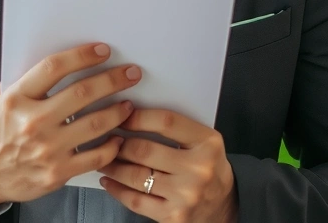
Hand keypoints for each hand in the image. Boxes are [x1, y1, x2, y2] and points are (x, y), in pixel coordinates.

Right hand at [0, 42, 142, 211]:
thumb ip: (22, 81)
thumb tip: (57, 62)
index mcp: (17, 98)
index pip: (54, 67)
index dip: (82, 56)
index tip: (103, 51)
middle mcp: (33, 122)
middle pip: (82, 93)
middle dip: (112, 80)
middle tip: (130, 73)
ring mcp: (47, 149)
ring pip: (95, 124)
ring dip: (118, 111)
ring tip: (129, 104)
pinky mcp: (58, 172)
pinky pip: (95, 157)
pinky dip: (111, 147)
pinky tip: (118, 138)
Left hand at [99, 108, 237, 222]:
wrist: (223, 206)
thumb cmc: (207, 166)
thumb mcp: (203, 141)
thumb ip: (176, 128)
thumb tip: (130, 114)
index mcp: (207, 143)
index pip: (166, 122)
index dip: (138, 117)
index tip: (120, 115)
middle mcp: (199, 170)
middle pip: (145, 150)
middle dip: (119, 144)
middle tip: (107, 138)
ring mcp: (186, 196)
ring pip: (136, 176)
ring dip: (113, 166)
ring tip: (104, 157)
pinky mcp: (174, 217)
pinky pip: (136, 201)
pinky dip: (117, 190)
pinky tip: (108, 181)